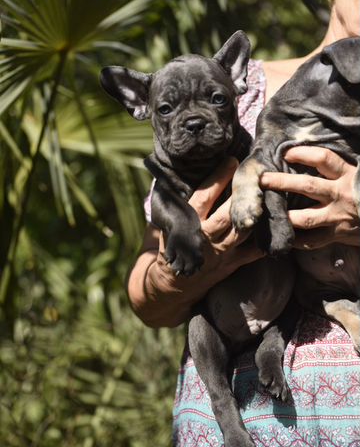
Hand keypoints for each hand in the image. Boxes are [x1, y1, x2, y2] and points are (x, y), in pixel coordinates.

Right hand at [158, 156, 263, 279]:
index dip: (218, 178)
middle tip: (256, 174)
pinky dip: (265, 242)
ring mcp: (221, 252)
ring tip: (269, 195)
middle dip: (242, 194)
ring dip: (256, 214)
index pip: (204, 197)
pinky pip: (252, 253)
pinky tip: (278, 226)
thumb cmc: (170, 249)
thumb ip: (174, 208)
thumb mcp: (166, 227)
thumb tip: (171, 178)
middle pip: (227, 214)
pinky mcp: (232, 264)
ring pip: (242, 231)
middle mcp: (206, 237)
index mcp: (189, 224)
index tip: (231, 161)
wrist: (173, 285)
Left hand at [260, 146, 359, 248]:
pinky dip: (296, 240)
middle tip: (262, 179)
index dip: (304, 154)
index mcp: (348, 175)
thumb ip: (338, 169)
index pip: (324, 159)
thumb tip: (312, 158)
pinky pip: (312, 240)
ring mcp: (338, 217)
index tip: (286, 153)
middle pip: (308, 186)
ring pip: (307, 217)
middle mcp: (341, 195)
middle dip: (282, 182)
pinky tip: (283, 237)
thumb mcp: (358, 177)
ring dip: (286, 216)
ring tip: (267, 213)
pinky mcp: (336, 235)